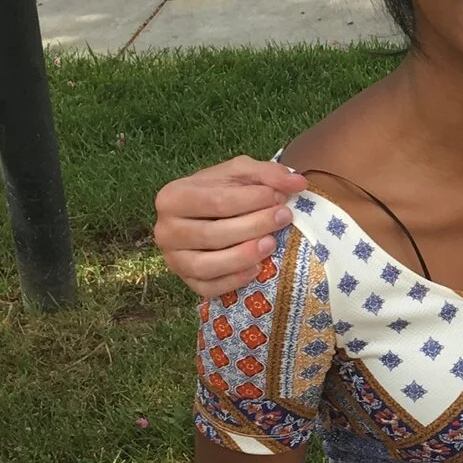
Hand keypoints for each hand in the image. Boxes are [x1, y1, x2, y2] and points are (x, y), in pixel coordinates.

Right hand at [154, 157, 306, 299]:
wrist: (210, 214)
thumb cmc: (225, 191)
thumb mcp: (242, 173)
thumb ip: (268, 173)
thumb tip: (297, 182)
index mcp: (173, 197)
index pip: (214, 201)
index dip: (251, 200)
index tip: (280, 196)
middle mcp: (165, 230)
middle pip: (211, 234)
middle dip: (253, 226)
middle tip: (284, 217)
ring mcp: (173, 259)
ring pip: (206, 265)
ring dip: (243, 256)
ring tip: (272, 243)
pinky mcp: (186, 281)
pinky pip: (208, 288)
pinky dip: (234, 281)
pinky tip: (258, 268)